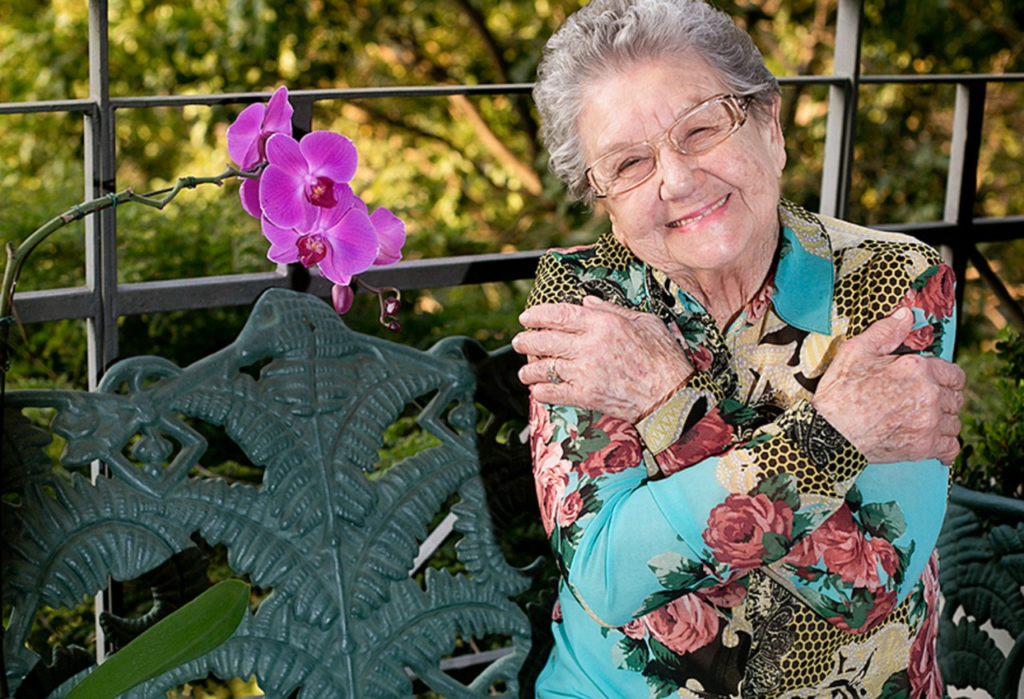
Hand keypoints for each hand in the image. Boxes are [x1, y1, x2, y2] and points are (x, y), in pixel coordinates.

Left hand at [511, 296, 692, 421]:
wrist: (671, 396)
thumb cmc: (663, 359)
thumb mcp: (644, 321)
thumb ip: (612, 309)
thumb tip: (588, 301)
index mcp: (603, 323)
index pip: (560, 314)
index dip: (538, 315)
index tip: (526, 316)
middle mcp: (590, 345)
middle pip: (546, 340)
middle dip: (526, 340)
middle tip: (519, 341)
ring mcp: (586, 371)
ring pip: (545, 367)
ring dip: (529, 368)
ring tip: (524, 369)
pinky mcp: (586, 395)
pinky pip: (554, 392)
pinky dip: (541, 390)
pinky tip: (537, 389)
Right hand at [813, 308, 964, 464]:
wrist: (829, 434)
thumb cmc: (839, 394)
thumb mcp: (855, 353)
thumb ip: (885, 331)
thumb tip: (905, 314)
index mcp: (916, 369)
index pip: (954, 374)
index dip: (943, 377)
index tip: (931, 383)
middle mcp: (929, 395)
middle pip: (956, 398)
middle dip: (942, 398)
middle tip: (921, 402)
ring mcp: (929, 423)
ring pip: (954, 422)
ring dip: (941, 421)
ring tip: (920, 420)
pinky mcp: (924, 447)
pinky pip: (951, 446)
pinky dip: (943, 445)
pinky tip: (929, 439)